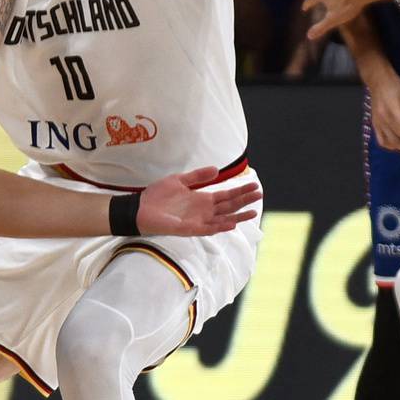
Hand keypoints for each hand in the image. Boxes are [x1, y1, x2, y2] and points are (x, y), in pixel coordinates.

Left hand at [136, 168, 262, 235]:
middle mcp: (203, 211)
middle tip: (259, 195)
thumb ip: (198, 176)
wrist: (139, 208)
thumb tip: (217, 170)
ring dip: (237, 215)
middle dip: (244, 201)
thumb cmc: (158, 196)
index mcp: (202, 200)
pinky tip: (231, 223)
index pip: (226, 196)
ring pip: (222, 219)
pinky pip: (207, 229)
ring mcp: (197, 221)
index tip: (254, 185)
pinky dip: (219, 226)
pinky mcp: (188, 229)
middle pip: (228, 206)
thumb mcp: (179, 180)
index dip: (240, 191)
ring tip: (253, 212)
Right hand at [367, 69, 399, 153]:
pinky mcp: (374, 124)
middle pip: (397, 139)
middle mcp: (383, 119)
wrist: (378, 81)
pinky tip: (399, 145)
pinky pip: (381, 140)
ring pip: (389, 142)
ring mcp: (377, 123)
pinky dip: (390, 146)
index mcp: (393, 110)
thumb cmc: (396, 86)